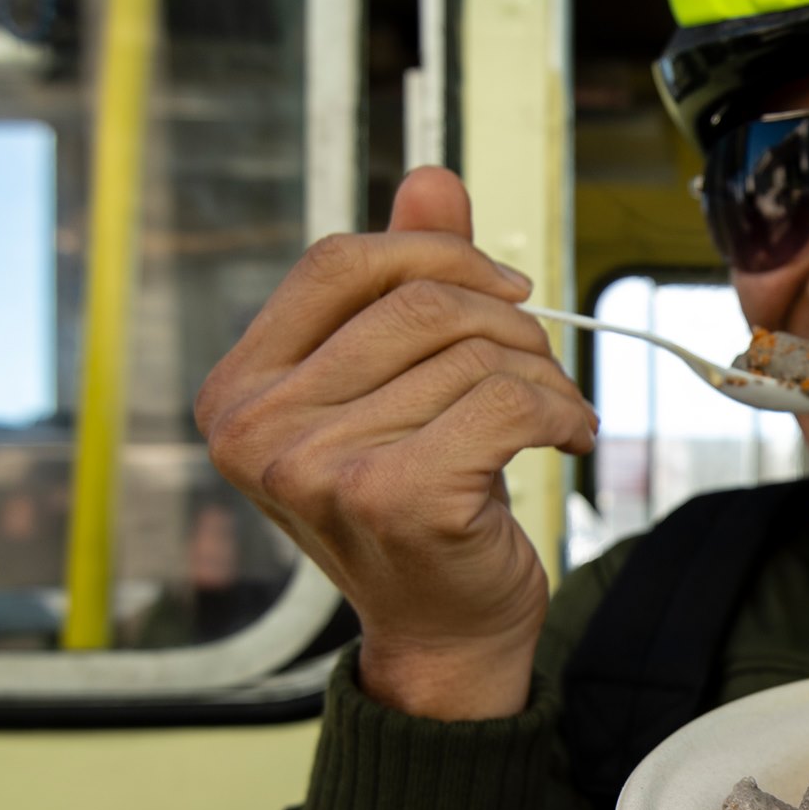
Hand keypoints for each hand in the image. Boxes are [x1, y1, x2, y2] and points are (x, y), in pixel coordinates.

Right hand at [194, 168, 595, 717]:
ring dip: (544, 377)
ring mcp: (319, 467)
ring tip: (553, 416)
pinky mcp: (396, 497)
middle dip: (508, 324)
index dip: (436, 255)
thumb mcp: (398, 385)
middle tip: (540, 367)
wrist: (444, 632)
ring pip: (476, 354)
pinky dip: (561, 411)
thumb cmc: (420, 502)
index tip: (502, 288)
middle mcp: (258, 430)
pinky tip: (568, 439)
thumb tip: (431, 177)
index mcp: (240, 390)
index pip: (340, 263)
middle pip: (419, 303)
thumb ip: (406, 282)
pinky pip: (508, 401)